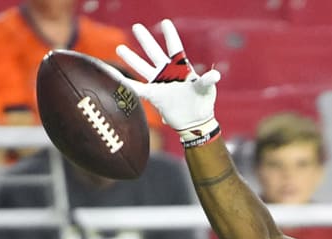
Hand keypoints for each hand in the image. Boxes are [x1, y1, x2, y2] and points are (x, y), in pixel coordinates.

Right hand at [116, 19, 221, 145]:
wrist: (195, 121)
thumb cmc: (203, 102)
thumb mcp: (207, 89)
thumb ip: (208, 81)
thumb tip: (215, 75)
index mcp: (182, 67)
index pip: (175, 47)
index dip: (170, 35)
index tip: (165, 22)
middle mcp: (168, 72)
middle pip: (154, 52)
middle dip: (145, 39)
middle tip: (136, 26)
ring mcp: (159, 83)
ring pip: (142, 67)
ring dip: (131, 58)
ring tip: (119, 47)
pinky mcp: (154, 95)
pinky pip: (138, 88)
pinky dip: (127, 84)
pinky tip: (116, 77)